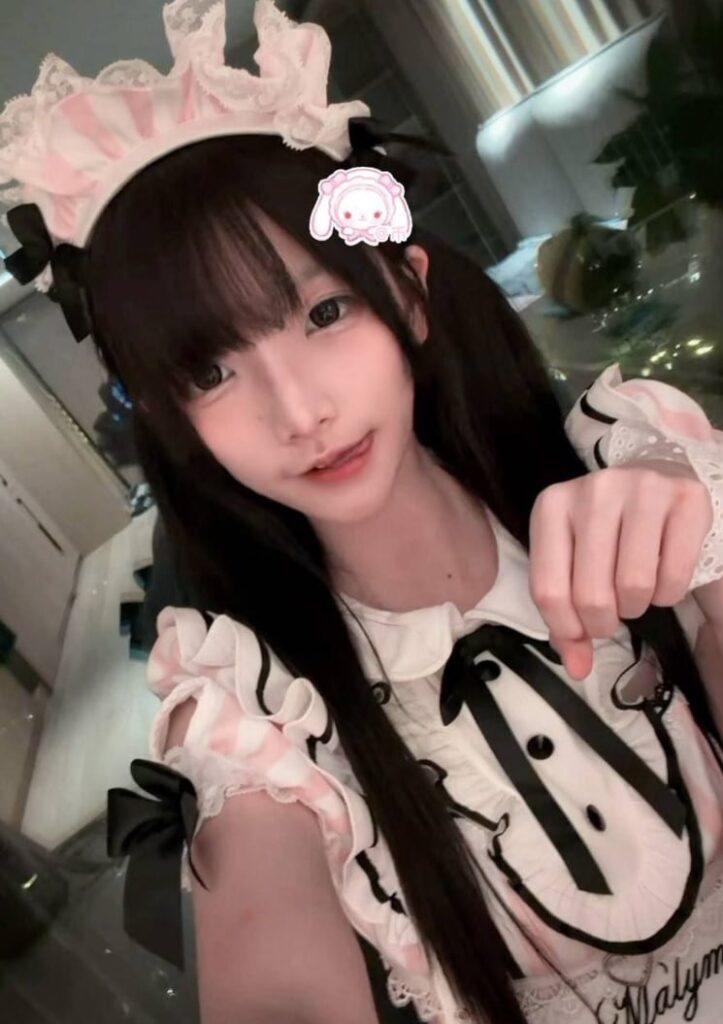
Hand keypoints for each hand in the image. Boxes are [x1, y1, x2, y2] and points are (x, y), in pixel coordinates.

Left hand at [528, 460, 712, 680]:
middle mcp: (593, 490)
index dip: (566, 628)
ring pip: (634, 586)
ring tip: (636, 593)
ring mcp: (641, 488)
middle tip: (614, 614)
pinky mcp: (685, 497)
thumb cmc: (605, 531)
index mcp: (551, 506)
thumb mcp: (571, 562)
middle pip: (591, 594)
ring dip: (637, 606)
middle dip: (604, 622)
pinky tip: (663, 579)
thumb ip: (566, 617)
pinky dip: (669, 594)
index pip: (548, 591)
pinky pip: (675, 576)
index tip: (581, 633)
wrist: (653, 477)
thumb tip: (577, 669)